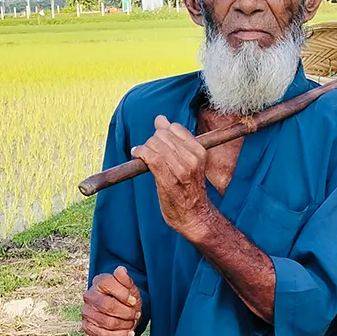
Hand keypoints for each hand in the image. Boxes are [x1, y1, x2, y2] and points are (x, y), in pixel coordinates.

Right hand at [82, 266, 141, 335]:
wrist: (121, 309)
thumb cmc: (126, 297)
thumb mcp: (130, 287)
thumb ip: (126, 279)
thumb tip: (121, 270)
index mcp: (99, 281)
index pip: (108, 284)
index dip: (124, 294)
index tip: (134, 301)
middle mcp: (89, 295)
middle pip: (108, 306)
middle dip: (126, 313)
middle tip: (136, 314)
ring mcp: (86, 312)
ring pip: (107, 322)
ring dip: (124, 325)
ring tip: (132, 323)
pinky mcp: (87, 326)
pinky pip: (103, 335)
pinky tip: (129, 333)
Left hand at [130, 115, 213, 239]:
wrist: (194, 216)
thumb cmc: (190, 189)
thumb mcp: (189, 162)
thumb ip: (175, 139)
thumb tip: (160, 118)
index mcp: (200, 152)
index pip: (175, 128)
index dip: (163, 132)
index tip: (158, 142)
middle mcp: (192, 159)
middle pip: (163, 135)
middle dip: (152, 141)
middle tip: (149, 151)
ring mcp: (180, 169)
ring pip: (155, 145)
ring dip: (145, 148)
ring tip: (142, 154)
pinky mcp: (167, 178)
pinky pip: (150, 157)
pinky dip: (140, 153)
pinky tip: (137, 155)